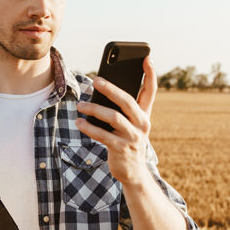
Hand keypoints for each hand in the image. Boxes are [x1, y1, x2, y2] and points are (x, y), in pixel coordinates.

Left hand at [75, 55, 156, 186]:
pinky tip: (78, 122)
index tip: (147, 57)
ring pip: (114, 118)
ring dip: (95, 109)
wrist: (133, 172)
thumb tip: (100, 90)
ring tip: (80, 105)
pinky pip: (103, 135)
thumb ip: (121, 108)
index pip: (151, 90)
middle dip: (111, 89)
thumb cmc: (126, 140)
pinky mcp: (121, 149)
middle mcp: (142, 124)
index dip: (150, 74)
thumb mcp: (129, 124)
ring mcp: (133, 137)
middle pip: (128, 101)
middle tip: (96, 80)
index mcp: (145, 114)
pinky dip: (89, 128)